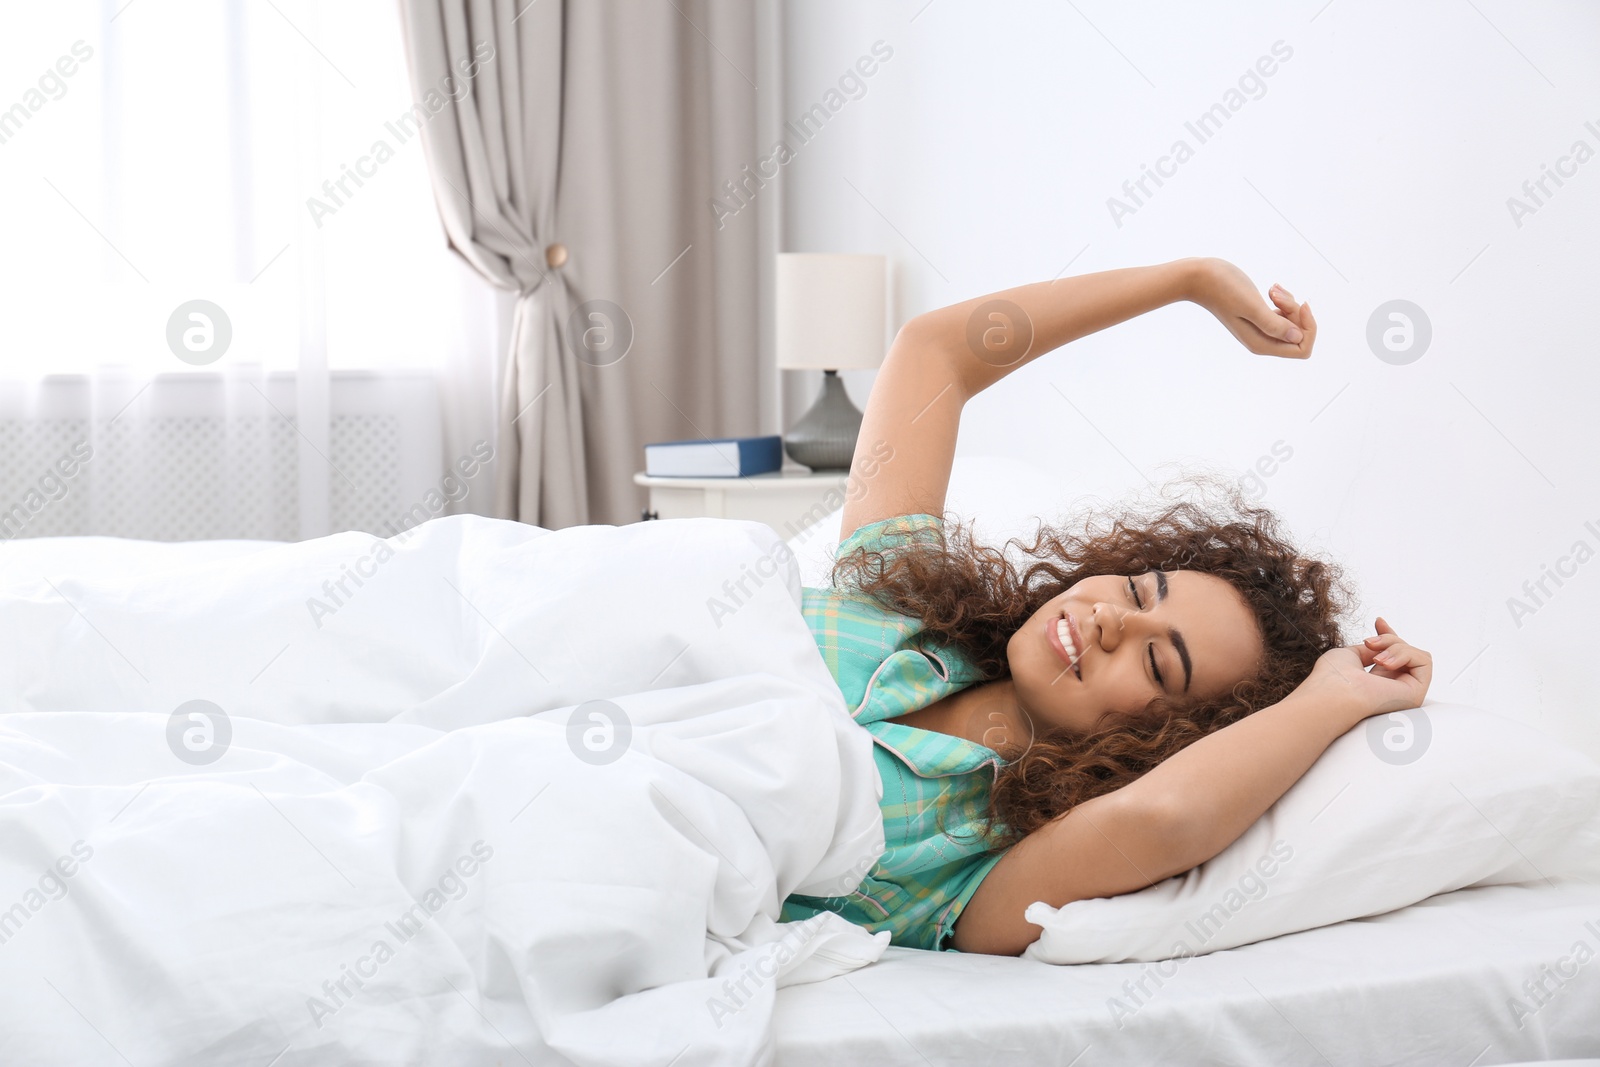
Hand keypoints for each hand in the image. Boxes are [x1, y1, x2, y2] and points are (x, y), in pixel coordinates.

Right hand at [1184, 258, 1316, 358]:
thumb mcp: (1250, 305)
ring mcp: (1260, 329)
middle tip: (1277, 295)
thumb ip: (1273, 324)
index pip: (1302, 348)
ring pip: (1292, 322)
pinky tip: (1271, 289)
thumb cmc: (1222, 289)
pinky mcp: (1258, 316)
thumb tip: (1297, 337)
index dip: (1308, 328)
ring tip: (1271, 290)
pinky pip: (1283, 313)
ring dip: (1289, 303)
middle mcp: (1262, 340)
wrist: (1199, 279)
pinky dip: (1283, 300)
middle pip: (1299, 335)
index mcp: (1261, 344)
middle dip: (1297, 312)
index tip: (1300, 305)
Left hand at [1299, 617, 1432, 722]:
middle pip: (1407, 652)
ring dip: (1396, 646)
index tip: (1378, 622)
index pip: (1395, 656)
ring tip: (1376, 658)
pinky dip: (1406, 654)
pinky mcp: (1416, 694)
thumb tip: (1382, 638)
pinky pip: (1424, 662)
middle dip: (1390, 639)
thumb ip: (1372, 648)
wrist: (1334, 692)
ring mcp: (1406, 693)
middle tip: (1369, 642)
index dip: (1390, 637)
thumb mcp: (1352, 655)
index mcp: (1377, 682)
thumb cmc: (1333, 676)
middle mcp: (1394, 689)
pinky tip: (1386, 663)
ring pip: (1417, 655)